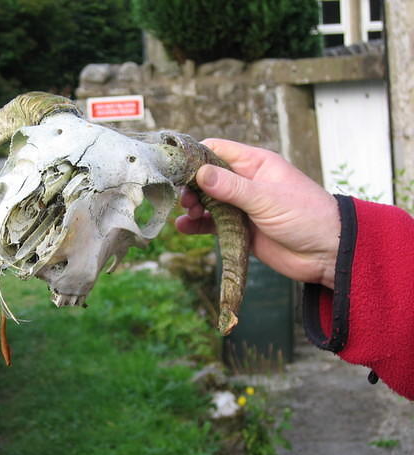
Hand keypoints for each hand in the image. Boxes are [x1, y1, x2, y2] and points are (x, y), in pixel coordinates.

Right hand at [175, 139, 340, 288]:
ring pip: (207, 201)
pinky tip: (184, 227)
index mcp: (255, 164)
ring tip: (187, 214)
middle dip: (191, 186)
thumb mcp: (267, 198)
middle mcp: (245, 182)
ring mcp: (241, 206)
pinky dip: (197, 225)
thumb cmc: (306, 216)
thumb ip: (231, 187)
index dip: (195, 157)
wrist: (328, 253)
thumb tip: (199, 173)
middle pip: (206, 177)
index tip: (176, 169)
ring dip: (193, 206)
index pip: (217, 150)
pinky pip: (212, 224)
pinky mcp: (239, 229)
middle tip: (185, 199)